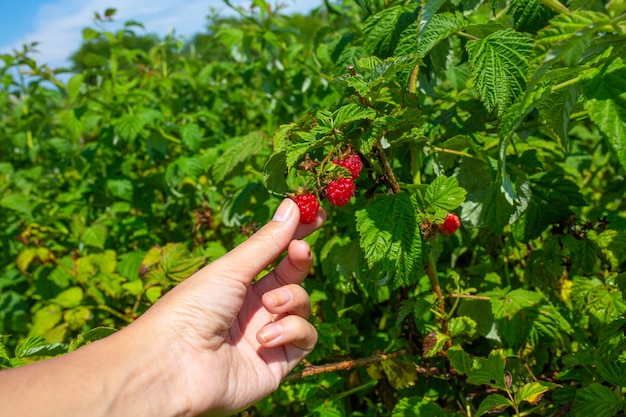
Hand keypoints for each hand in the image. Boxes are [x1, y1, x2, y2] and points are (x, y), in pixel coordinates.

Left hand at [129, 198, 325, 415]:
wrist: (175, 364)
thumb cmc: (193, 308)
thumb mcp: (232, 269)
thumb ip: (268, 242)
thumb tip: (294, 206)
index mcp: (239, 282)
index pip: (276, 253)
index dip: (297, 234)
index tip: (318, 215)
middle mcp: (255, 307)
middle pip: (293, 276)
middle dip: (300, 260)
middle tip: (299, 250)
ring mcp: (269, 333)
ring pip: (303, 305)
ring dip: (291, 300)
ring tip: (268, 306)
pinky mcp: (279, 362)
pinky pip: (304, 338)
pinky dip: (291, 331)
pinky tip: (265, 338)